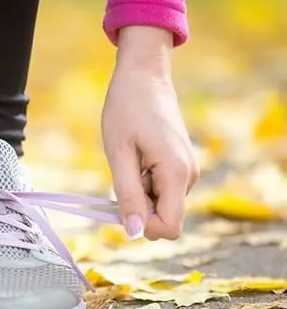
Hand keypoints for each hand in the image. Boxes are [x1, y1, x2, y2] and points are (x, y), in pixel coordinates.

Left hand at [102, 27, 198, 240]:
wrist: (143, 76)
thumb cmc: (126, 110)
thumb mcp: (119, 154)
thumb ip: (128, 195)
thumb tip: (134, 232)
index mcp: (176, 173)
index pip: (170, 227)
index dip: (144, 226)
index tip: (121, 202)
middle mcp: (189, 175)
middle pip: (165, 217)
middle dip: (139, 207)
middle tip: (123, 174)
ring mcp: (187, 170)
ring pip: (161, 204)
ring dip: (140, 193)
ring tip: (130, 160)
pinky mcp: (180, 165)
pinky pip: (162, 189)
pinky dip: (144, 182)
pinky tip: (137, 157)